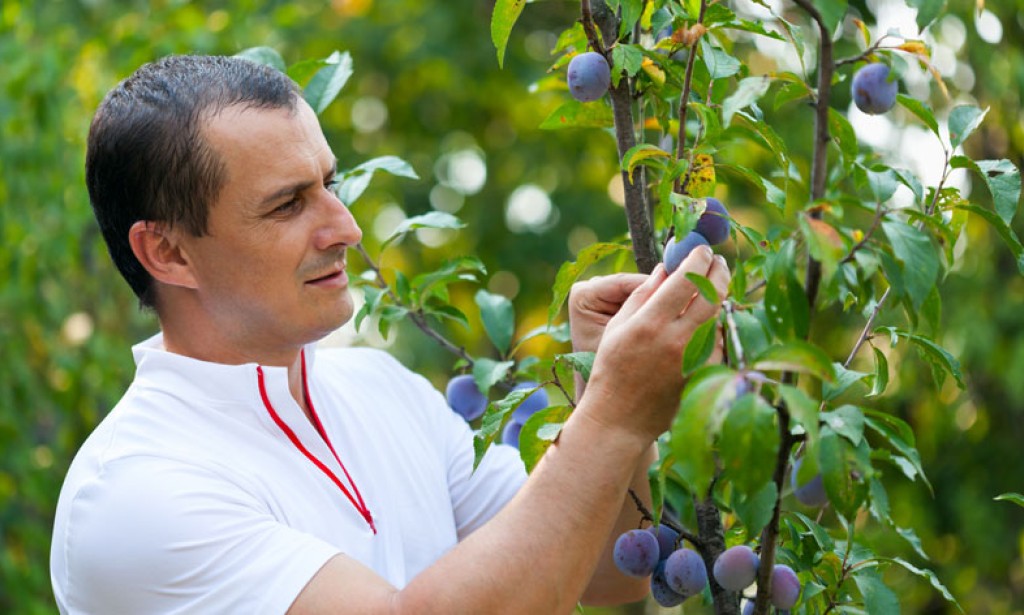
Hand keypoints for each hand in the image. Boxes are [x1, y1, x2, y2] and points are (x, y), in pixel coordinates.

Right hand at [579, 246, 730, 442]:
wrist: (620, 418)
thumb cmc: (612, 369)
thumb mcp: (618, 327)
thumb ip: (643, 295)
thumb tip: (666, 267)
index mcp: (649, 323)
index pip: (686, 278)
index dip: (699, 258)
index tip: (702, 250)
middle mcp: (676, 340)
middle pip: (713, 294)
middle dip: (719, 271)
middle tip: (717, 262)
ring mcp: (694, 360)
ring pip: (720, 317)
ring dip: (719, 298)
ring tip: (711, 289)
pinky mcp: (704, 375)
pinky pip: (719, 342)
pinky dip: (716, 327)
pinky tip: (705, 324)